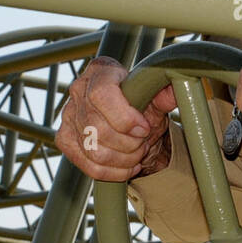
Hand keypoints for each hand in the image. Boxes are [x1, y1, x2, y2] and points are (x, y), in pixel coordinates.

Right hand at [54, 56, 176, 180]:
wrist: (133, 122)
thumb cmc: (142, 103)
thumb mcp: (156, 97)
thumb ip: (165, 93)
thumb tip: (176, 88)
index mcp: (101, 70)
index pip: (101, 94)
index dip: (124, 117)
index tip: (144, 128)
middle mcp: (79, 89)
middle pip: (97, 128)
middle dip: (128, 144)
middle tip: (143, 143)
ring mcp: (68, 114)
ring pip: (93, 150)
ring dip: (123, 159)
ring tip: (137, 153)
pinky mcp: (65, 138)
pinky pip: (86, 164)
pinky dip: (112, 172)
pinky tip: (128, 166)